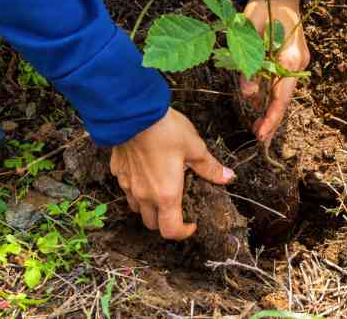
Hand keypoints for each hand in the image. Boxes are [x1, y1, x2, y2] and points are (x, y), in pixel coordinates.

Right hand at [110, 108, 234, 239]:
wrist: (133, 113)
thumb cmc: (165, 131)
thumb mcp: (194, 147)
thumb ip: (209, 167)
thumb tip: (228, 177)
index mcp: (166, 194)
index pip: (171, 230)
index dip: (183, 233)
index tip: (192, 223)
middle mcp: (144, 195)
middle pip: (151, 223)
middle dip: (165, 221)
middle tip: (178, 206)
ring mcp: (128, 184)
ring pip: (136, 207)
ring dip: (148, 206)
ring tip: (161, 189)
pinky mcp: (118, 171)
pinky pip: (126, 187)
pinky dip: (136, 187)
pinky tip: (145, 171)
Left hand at [241, 0, 309, 144]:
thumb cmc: (264, 4)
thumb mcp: (249, 30)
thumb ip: (248, 63)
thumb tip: (249, 94)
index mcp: (290, 57)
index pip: (281, 95)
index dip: (271, 117)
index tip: (261, 134)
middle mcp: (298, 62)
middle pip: (285, 98)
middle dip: (272, 119)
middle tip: (259, 138)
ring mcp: (298, 60)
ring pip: (284, 91)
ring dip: (271, 108)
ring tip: (259, 127)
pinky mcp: (293, 57)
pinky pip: (282, 81)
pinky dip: (272, 94)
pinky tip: (262, 104)